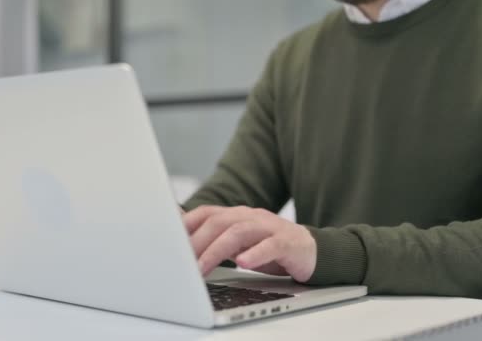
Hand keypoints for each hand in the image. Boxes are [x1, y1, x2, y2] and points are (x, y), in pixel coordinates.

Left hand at [183, 205, 316, 282]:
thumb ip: (215, 239)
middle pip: (219, 222)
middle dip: (196, 242)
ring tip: (201, 268)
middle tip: (180, 262)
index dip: (186, 224)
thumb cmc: (271, 248)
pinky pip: (270, 246)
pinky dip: (255, 254)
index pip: (207, 213)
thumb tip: (182, 242)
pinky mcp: (288, 243)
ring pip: (239, 232)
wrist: (312, 252)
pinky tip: (243, 263)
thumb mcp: (240, 243)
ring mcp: (270, 228)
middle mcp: (252, 217)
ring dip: (216, 250)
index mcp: (238, 215)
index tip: (168, 242)